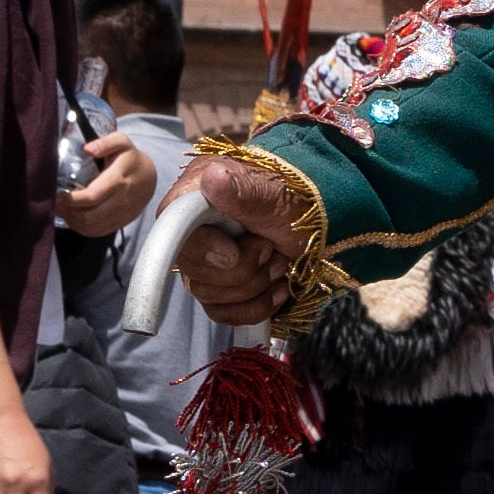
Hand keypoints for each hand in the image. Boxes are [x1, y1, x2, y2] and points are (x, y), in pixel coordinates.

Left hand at [61, 135, 158, 240]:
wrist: (150, 177)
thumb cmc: (129, 157)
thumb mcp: (121, 142)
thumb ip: (105, 142)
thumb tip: (87, 149)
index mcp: (119, 179)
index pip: (93, 196)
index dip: (72, 200)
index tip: (58, 196)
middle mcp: (122, 200)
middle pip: (90, 216)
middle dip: (69, 212)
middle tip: (55, 204)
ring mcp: (123, 214)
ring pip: (93, 227)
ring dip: (74, 221)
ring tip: (62, 210)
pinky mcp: (121, 222)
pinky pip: (99, 232)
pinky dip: (82, 229)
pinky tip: (74, 218)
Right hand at [165, 149, 306, 322]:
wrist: (321, 227)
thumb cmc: (300, 201)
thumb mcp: (278, 194)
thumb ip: (244, 191)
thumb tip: (212, 179)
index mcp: (198, 195)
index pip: (172, 229)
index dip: (202, 248)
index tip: (234, 253)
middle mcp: (195, 229)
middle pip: (192, 270)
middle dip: (242, 267)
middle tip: (270, 247)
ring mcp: (206, 262)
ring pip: (208, 296)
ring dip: (254, 285)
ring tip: (279, 261)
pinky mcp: (220, 289)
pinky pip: (222, 314)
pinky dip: (255, 307)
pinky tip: (278, 288)